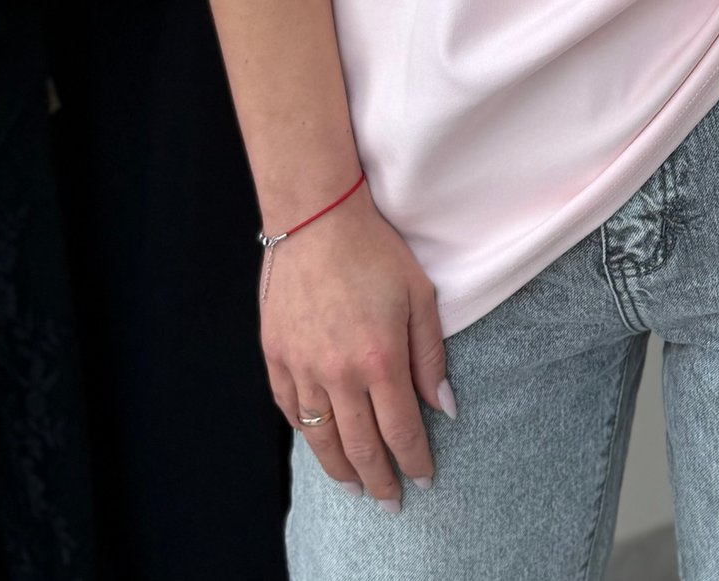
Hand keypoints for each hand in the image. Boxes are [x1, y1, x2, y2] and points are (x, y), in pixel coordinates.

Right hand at [261, 186, 452, 509]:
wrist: (315, 218)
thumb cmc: (374, 250)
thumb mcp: (419, 295)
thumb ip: (430, 356)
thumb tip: (443, 406)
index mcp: (380, 358)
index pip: (400, 429)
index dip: (413, 460)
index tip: (423, 479)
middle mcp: (338, 372)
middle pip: (360, 446)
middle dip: (379, 480)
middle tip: (390, 500)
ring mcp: (301, 366)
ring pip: (321, 438)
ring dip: (341, 469)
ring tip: (356, 486)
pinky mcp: (275, 355)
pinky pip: (290, 409)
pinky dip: (307, 433)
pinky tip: (320, 442)